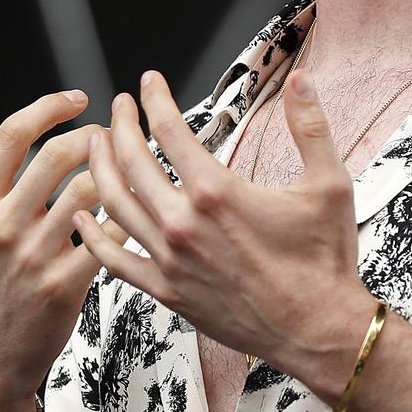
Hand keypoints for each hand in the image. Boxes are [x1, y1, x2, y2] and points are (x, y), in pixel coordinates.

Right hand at [0, 90, 121, 411]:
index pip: (14, 134)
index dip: (50, 106)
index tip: (77, 98)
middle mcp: (2, 225)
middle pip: (60, 154)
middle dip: (97, 136)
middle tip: (112, 136)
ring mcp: (34, 254)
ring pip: (92, 190)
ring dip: (119, 174)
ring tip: (129, 171)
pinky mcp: (64, 283)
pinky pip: (109, 236)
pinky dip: (126, 218)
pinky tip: (132, 213)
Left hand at [76, 69, 375, 387]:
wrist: (317, 330)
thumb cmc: (323, 260)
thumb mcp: (329, 183)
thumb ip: (311, 126)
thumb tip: (302, 82)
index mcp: (217, 192)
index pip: (169, 130)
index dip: (154, 99)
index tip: (149, 82)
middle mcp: (184, 224)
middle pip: (131, 162)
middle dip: (120, 126)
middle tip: (118, 106)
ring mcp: (171, 260)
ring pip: (115, 206)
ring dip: (99, 169)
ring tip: (96, 146)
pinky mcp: (168, 292)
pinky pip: (116, 261)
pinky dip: (94, 237)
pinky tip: (82, 219)